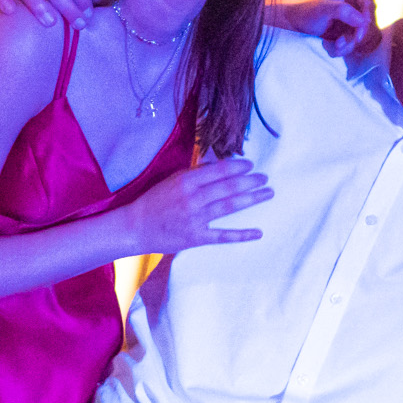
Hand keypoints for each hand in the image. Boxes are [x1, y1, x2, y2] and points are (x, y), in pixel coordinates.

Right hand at [124, 159, 271, 254]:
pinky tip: (258, 232)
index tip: (251, 165)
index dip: (238, 167)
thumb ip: (194, 174)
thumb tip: (217, 168)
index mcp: (186, 181)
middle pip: (228, 187)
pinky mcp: (197, 237)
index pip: (218, 171)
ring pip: (230, 206)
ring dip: (251, 199)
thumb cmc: (153, 202)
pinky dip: (242, 234)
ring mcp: (196, 218)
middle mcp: (193, 198)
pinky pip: (223, 236)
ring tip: (268, 193)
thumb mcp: (171, 180)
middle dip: (250, 181)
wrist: (135, 228)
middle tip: (266, 178)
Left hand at [272, 0, 378, 56]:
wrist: (299, 26)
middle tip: (342, 42)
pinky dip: (349, 46)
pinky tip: (337, 47)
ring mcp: (358, 15)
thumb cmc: (309, 13)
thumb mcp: (324, 10)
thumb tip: (363, 21)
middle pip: (370, 20)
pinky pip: (360, 40)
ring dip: (351, 43)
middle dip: (356, 35)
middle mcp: (359, 0)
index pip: (369, 3)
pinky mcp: (355, 28)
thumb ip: (343, 11)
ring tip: (336, 45)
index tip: (358, 34)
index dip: (366, 20)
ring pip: (366, 33)